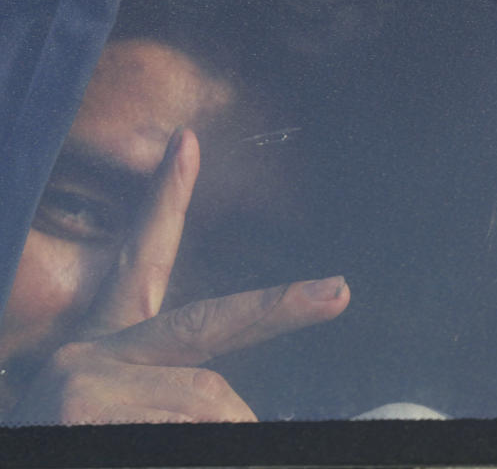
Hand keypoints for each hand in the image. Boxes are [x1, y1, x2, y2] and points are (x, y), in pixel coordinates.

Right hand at [11, 129, 349, 423]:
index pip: (143, 261)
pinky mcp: (80, 405)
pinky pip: (187, 427)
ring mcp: (83, 376)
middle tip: (338, 292)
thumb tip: (240, 404)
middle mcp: (94, 350)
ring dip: (230, 431)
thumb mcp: (127, 417)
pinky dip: (208, 448)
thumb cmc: (75, 442)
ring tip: (208, 454)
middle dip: (279, 306)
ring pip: (208, 396)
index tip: (187, 143)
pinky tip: (153, 452)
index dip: (165, 201)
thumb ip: (183, 391)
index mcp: (108, 345)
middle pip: (206, 322)